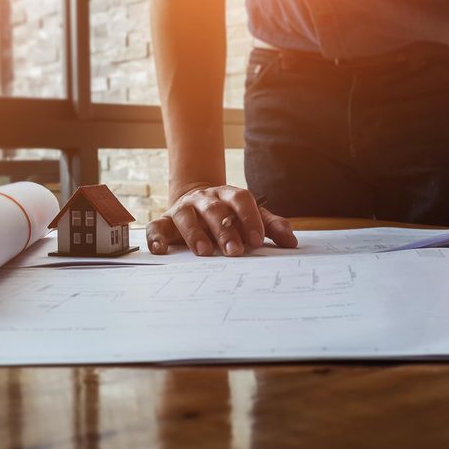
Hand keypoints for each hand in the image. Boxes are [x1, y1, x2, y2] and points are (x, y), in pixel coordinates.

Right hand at [146, 183, 296, 256]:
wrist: (197, 203)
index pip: (241, 199)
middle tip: (235, 251)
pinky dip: (156, 237)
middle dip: (225, 230)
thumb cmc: (229, 216)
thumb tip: (291, 242)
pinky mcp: (165, 221)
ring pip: (186, 216)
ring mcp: (184, 208)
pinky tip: (161, 250)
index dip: (250, 218)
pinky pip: (157, 227)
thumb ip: (271, 227)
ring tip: (205, 252)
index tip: (257, 240)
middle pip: (215, 210)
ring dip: (195, 234)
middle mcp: (205, 199)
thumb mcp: (251, 218)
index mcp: (229, 195)